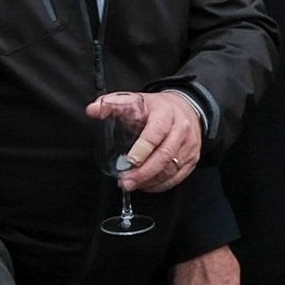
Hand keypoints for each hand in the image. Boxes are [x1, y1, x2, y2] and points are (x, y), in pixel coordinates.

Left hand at [86, 87, 206, 192]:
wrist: (188, 108)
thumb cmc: (158, 108)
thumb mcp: (136, 100)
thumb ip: (112, 104)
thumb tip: (92, 109)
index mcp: (165, 113)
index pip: (156, 133)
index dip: (142, 149)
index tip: (129, 161)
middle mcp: (181, 130)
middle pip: (164, 155)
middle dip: (143, 172)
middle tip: (126, 181)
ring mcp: (188, 146)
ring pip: (171, 169)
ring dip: (150, 180)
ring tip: (132, 184)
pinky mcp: (192, 159)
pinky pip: (177, 177)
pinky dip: (160, 185)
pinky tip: (146, 185)